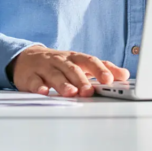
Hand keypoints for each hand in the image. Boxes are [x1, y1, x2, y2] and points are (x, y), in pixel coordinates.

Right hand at [7, 46, 128, 96]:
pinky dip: (39, 86)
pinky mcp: (30, 76)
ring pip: (55, 74)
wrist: (27, 58)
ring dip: (63, 83)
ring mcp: (45, 67)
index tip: (110, 79)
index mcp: (75, 58)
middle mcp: (61, 60)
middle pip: (73, 68)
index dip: (100, 70)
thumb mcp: (79, 64)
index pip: (90, 61)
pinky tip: (43, 92)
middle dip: (82, 80)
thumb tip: (124, 75)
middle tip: (89, 91)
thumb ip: (101, 69)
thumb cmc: (59, 63)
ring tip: (71, 93)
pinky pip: (34, 81)